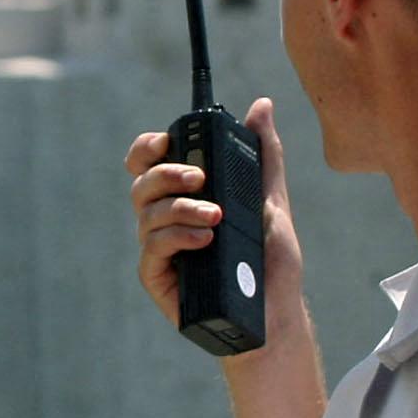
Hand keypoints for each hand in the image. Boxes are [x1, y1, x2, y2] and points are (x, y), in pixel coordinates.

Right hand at [124, 97, 303, 331]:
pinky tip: (205, 240)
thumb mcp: (270, 199)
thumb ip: (263, 153)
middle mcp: (166, 219)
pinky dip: (177, 236)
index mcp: (186, 197)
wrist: (275, 313)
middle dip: (167, 173)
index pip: (150, 162)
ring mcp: (159, 248)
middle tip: (199, 179)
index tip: (167, 140)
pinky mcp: (157, 276)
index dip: (148, 147)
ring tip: (215, 217)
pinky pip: (152, 247)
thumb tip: (262, 105)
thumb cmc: (271, 262)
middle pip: (142, 182)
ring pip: (147, 213)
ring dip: (180, 208)